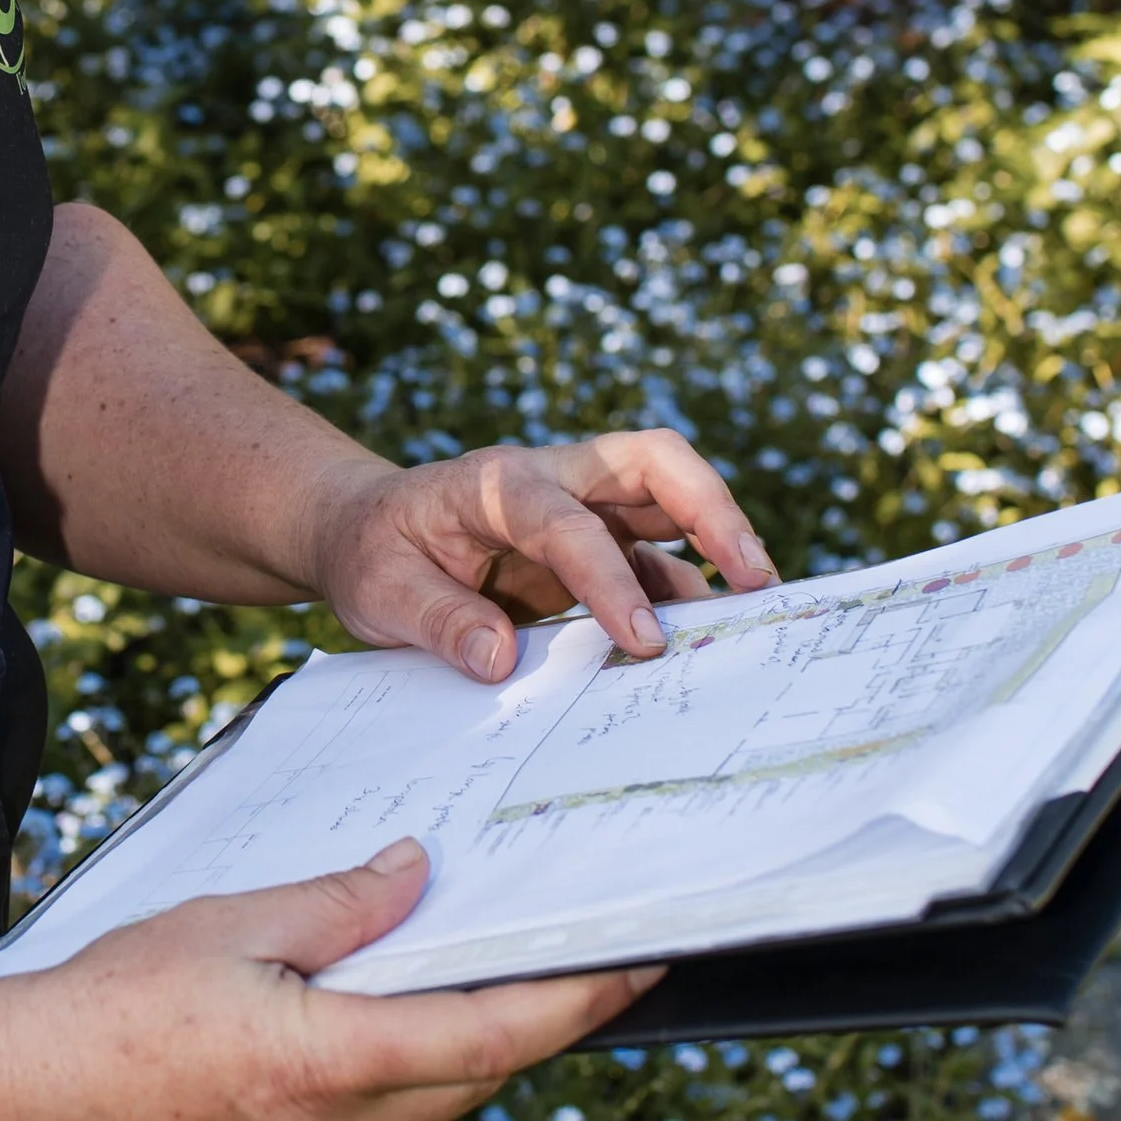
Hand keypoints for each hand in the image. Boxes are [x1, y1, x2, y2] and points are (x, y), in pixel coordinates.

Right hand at [0, 835, 652, 1120]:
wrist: (7, 1104)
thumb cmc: (105, 1002)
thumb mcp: (228, 924)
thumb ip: (338, 905)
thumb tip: (419, 875)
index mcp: (327, 1066)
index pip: (490, 1038)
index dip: (576, 1003)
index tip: (640, 968)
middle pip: (463, 1079)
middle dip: (520, 1020)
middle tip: (572, 960)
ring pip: (412, 1110)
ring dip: (438, 1051)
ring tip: (444, 979)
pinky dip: (373, 1084)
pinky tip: (341, 1033)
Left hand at [303, 426, 776, 683]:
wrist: (365, 528)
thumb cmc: (373, 552)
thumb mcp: (378, 592)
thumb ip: (437, 620)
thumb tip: (500, 658)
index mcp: (497, 485)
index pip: (569, 524)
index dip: (610, 581)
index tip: (643, 641)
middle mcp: (551, 480)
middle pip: (653, 462)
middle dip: (712, 509)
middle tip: (756, 576)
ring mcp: (579, 507)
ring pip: (669, 498)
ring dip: (717, 547)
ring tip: (756, 616)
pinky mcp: (593, 542)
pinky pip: (655, 556)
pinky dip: (686, 590)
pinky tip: (703, 636)